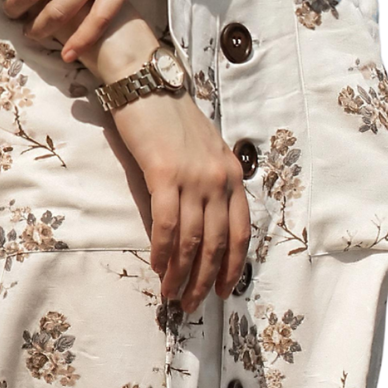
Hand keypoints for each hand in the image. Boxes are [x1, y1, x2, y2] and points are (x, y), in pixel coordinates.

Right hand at [109, 84, 250, 310]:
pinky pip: (166, 224)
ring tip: (172, 296)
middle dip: (205, 280)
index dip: (232, 267)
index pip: (241, 232)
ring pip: (192, 240)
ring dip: (182, 274)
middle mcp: (218, 178)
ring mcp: (193, 176)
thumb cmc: (169, 117)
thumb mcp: (201, 151)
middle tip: (192, 305)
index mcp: (231, 173)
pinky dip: (163, 251)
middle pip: (217, 243)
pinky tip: (157, 266)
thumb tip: (196, 230)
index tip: (223, 291)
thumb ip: (205, 185)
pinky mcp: (164, 173)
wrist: (146, 82)